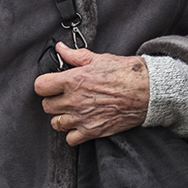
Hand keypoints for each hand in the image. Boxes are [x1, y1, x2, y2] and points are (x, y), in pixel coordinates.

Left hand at [32, 44, 149, 145]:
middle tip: (64, 96)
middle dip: (53, 100)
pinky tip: (81, 124)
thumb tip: (60, 49)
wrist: (146, 91)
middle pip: (46, 106)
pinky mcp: (92, 131)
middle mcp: (74, 101)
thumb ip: (75, 55)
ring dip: (62, 117)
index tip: (51, 84)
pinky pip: (70, 139)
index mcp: (73, 80)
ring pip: (56, 123)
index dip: (45, 84)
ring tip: (72, 111)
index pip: (40, 86)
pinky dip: (73, 133)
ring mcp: (82, 118)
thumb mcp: (99, 58)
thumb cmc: (125, 73)